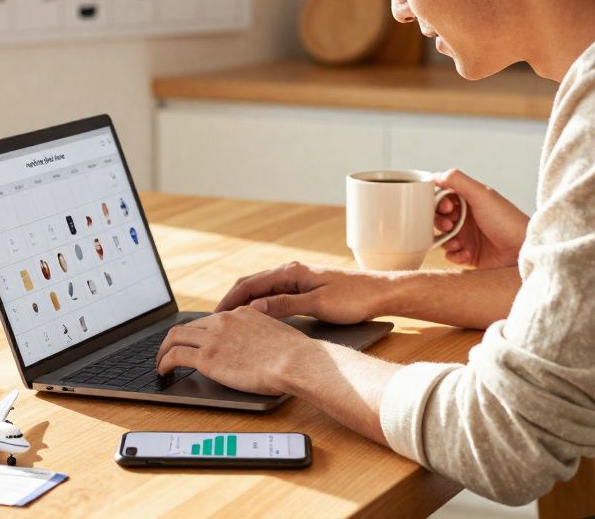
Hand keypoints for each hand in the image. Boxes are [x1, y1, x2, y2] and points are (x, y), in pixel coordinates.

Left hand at [155, 307, 311, 394]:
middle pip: (186, 326)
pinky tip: (163, 371)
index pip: (207, 320)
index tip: (190, 342)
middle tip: (167, 352)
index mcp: (239, 313)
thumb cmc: (293, 353)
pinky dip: (164, 362)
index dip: (194, 332)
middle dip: (173, 340)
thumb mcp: (274, 329)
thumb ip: (259, 329)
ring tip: (160, 364)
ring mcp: (213, 338)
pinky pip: (175, 355)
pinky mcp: (207, 357)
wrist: (295, 361)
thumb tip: (256, 334)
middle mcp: (222, 321)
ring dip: (162, 351)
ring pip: (174, 338)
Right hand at [214, 261, 393, 322]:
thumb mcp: (318, 305)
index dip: (229, 300)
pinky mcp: (304, 288)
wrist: (381, 292)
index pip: (249, 284)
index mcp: (291, 272)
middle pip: (251, 285)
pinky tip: (255, 318)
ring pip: (261, 290)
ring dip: (244, 303)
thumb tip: (254, 308)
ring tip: (228, 322)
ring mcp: (297, 279)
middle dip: (231, 301)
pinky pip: (273, 295)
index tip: (214, 316)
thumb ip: (285, 305)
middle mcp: (291, 271)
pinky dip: (259, 305)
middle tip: (213, 321)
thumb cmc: (354, 298)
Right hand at [433, 169, 528, 269]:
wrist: (522, 249)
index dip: (438, 201)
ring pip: (442, 237)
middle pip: (438, 217)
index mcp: (469, 200)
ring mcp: (467, 236)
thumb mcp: (481, 195)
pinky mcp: (469, 254)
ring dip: (445, 240)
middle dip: (439, 221)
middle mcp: (466, 217)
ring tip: (458, 243)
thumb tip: (436, 176)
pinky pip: (450, 255)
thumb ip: (458, 181)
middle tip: (449, 225)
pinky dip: (454, 255)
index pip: (443, 196)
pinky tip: (466, 254)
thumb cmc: (506, 220)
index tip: (446, 207)